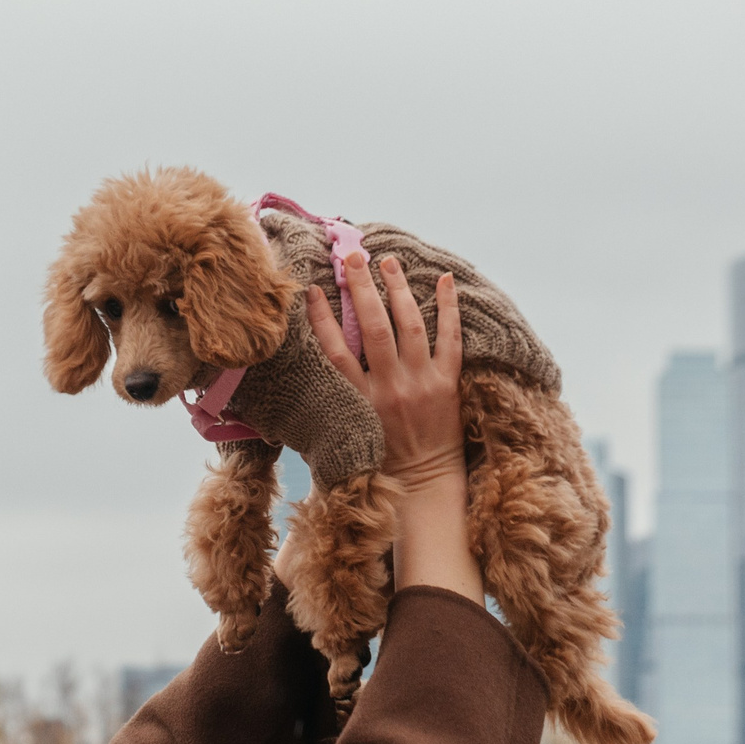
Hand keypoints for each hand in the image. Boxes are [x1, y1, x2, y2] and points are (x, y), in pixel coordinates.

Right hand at [306, 253, 465, 493]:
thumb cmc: (377, 462)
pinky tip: (445, 280)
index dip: (322, 317)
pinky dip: (449, 308)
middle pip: (374, 327)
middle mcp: (389, 388)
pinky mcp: (448, 383)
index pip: (336, 351)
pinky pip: (451, 338)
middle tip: (353, 258)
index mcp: (358, 402)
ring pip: (410, 325)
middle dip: (362, 288)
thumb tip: (293, 383)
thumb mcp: (342, 436)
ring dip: (398, 289)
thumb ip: (326, 407)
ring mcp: (421, 383)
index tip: (313, 290)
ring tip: (388, 262)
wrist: (422, 485)